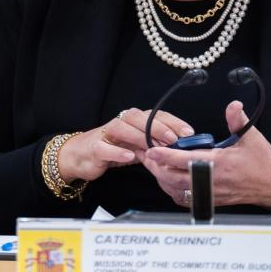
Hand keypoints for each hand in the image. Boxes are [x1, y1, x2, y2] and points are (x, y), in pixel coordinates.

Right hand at [58, 107, 193, 182]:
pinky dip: (117, 151)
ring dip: (139, 136)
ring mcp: (105, 134)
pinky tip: (129, 157)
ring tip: (154, 147)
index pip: (155, 115)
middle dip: (158, 127)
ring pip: (121, 127)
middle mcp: (120, 123)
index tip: (188, 133)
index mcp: (133, 121)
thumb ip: (157, 143)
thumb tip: (185, 147)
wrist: (82, 156)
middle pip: (138, 117)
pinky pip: (104, 147)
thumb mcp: (139, 146)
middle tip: (174, 139)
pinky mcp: (94, 148)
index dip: (172, 121)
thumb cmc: (114, 149)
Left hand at [143, 100, 270, 208]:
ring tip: (153, 166)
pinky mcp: (212, 200)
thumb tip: (233, 105)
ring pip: (178, 189)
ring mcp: (211, 192)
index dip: (165, 155)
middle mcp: (212, 180)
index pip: (185, 160)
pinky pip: (187, 198)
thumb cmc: (264, 162)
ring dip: (163, 179)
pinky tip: (168, 181)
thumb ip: (238, 121)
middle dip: (157, 167)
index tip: (152, 149)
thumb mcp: (252, 138)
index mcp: (219, 163)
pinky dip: (174, 190)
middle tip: (146, 156)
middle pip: (174, 177)